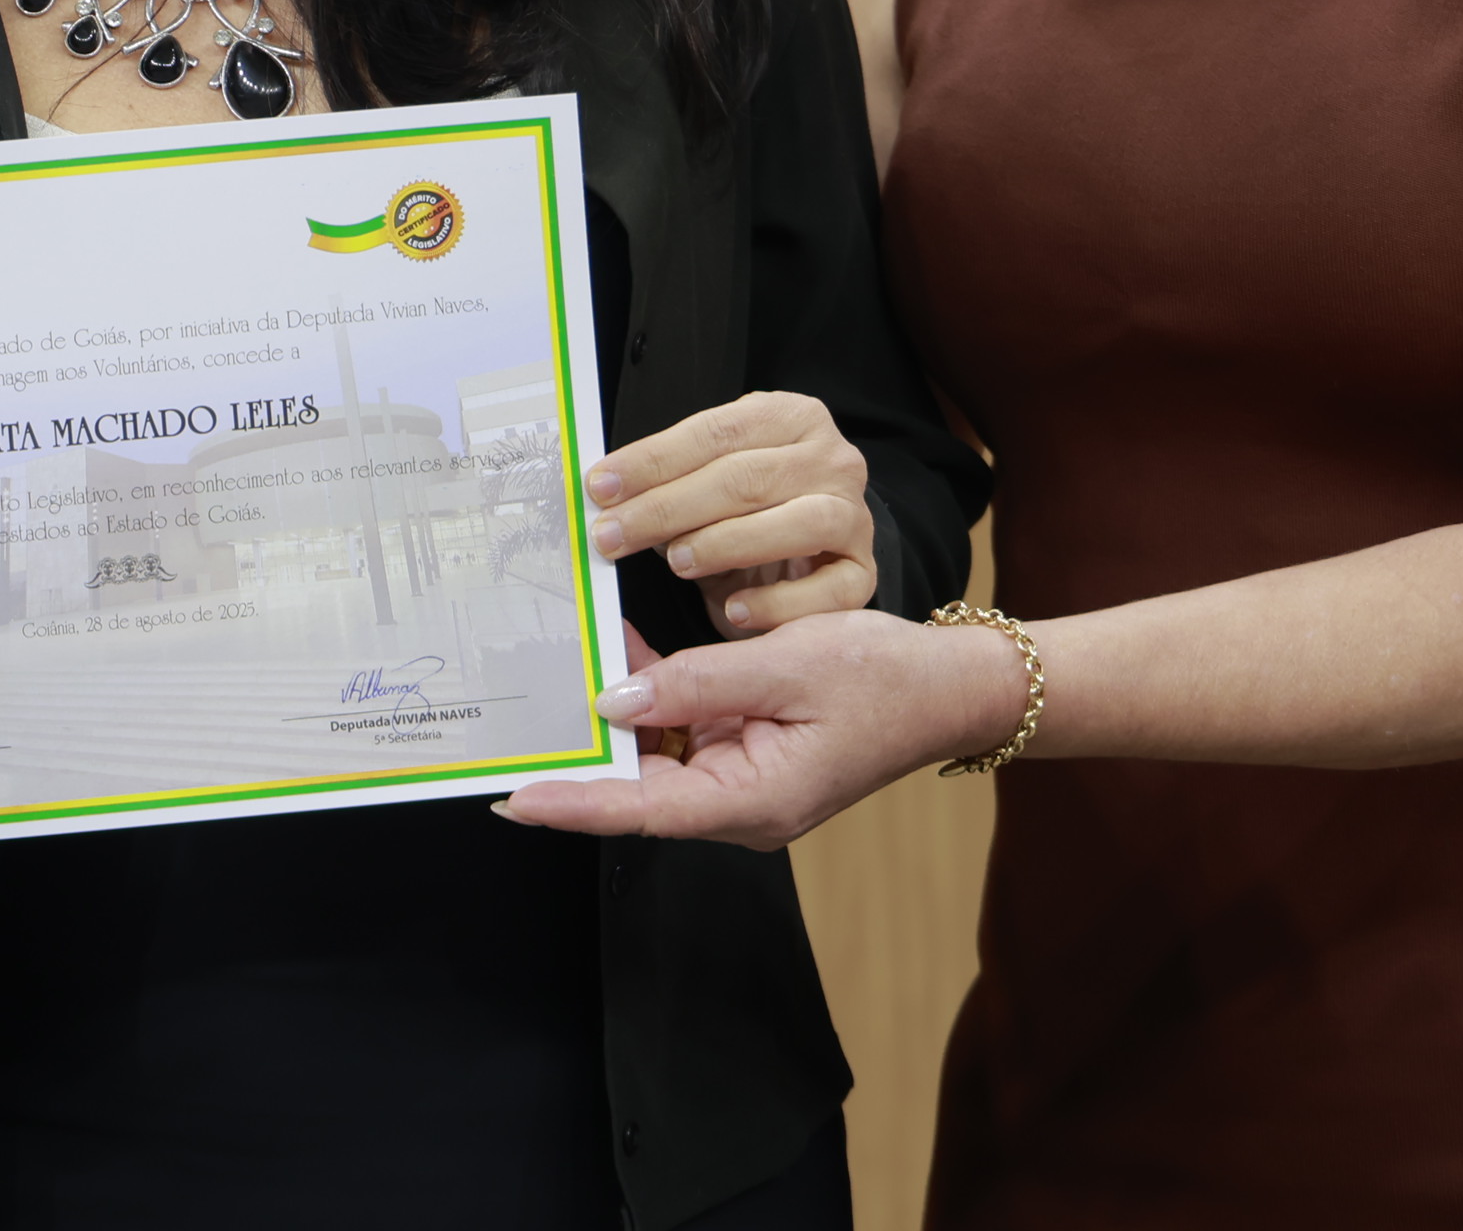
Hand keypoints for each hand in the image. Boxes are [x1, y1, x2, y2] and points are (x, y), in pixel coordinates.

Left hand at [500, 611, 1026, 849]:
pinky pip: (683, 731)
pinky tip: (619, 651)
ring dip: (614, 716)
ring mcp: (741, 780)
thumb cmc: (884, 680)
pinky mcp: (745, 752)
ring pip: (655, 757)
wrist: (950, 688)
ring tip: (553, 670)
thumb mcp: (787, 665)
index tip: (513, 800)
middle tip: (515, 717)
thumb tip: (615, 699)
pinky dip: (652, 695)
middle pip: (639, 787)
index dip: (573, 805)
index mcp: (753, 800)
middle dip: (580, 754)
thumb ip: (697, 679)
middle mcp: (739, 804)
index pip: (642, 811)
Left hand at [587, 390, 876, 635]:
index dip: (652, 461)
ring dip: (726, 544)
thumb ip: (670, 477)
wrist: (810, 553)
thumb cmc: (747, 511)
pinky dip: (778, 603)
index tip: (601, 486)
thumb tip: (603, 491)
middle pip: (746, 478)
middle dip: (668, 507)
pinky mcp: (863, 573)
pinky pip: (827, 591)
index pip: (715, 433)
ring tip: (676, 562)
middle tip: (613, 535)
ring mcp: (854, 516)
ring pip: (797, 523)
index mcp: (791, 417)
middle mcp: (832, 460)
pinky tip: (734, 609)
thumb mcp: (711, 479)